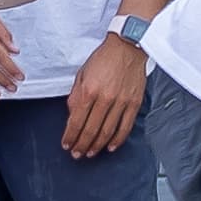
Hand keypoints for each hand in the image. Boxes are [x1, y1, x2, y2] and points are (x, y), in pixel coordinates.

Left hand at [64, 33, 146, 156]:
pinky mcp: (134, 103)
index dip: (70, 136)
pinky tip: (110, 147)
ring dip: (97, 146)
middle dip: (81, 145)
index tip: (66, 144)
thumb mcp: (82, 74)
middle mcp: (104, 98)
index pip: (76, 121)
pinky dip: (117, 140)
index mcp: (89, 90)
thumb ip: (75, 96)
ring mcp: (121, 102)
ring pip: (107, 132)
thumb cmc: (103, 58)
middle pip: (91, 130)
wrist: (127, 47)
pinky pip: (125, 126)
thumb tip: (72, 116)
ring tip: (90, 153)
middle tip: (76, 154)